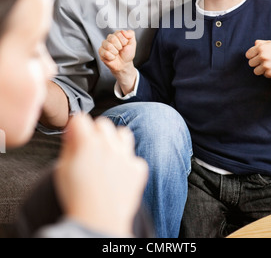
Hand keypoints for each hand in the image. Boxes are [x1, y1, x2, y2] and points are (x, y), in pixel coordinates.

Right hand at [54, 113, 147, 235]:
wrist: (97, 223)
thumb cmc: (77, 198)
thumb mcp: (62, 169)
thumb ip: (69, 145)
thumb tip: (73, 130)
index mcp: (87, 143)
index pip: (81, 118)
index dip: (76, 126)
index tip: (76, 132)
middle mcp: (108, 145)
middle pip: (103, 123)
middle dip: (95, 132)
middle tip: (90, 147)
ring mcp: (125, 156)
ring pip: (123, 133)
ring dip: (115, 140)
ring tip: (108, 155)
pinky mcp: (137, 169)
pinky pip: (134, 157)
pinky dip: (128, 164)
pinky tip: (119, 175)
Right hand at [99, 30, 135, 73]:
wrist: (124, 64)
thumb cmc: (127, 53)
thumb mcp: (133, 43)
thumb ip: (130, 34)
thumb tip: (123, 31)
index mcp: (117, 34)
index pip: (118, 33)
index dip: (124, 41)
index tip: (125, 45)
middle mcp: (110, 38)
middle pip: (112, 38)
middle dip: (119, 46)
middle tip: (120, 50)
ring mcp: (104, 45)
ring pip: (108, 46)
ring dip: (115, 52)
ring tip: (116, 53)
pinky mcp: (101, 52)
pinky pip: (105, 53)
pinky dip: (111, 57)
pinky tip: (113, 57)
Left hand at [246, 40, 270, 78]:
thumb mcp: (270, 44)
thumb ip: (261, 43)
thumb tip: (255, 43)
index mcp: (260, 47)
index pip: (248, 55)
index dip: (252, 56)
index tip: (258, 56)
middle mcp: (262, 56)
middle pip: (251, 63)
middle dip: (256, 63)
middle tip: (264, 61)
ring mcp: (266, 65)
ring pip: (255, 71)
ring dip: (261, 69)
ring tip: (268, 65)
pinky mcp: (269, 73)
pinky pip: (263, 75)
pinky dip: (268, 73)